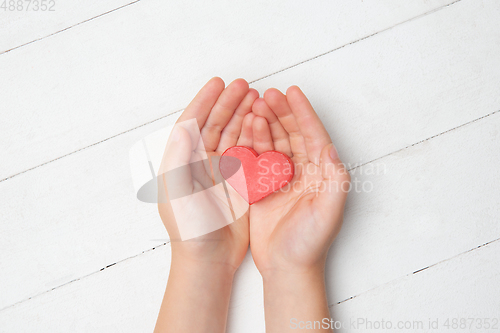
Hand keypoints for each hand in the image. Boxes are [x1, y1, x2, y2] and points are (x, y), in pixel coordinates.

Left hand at [155, 77, 257, 332]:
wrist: (208, 258)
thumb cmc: (189, 229)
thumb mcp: (178, 193)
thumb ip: (178, 159)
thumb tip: (183, 126)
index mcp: (183, 161)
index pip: (193, 123)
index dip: (204, 101)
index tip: (218, 83)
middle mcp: (201, 162)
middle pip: (215, 124)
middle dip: (228, 103)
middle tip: (244, 84)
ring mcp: (222, 171)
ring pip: (233, 134)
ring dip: (243, 115)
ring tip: (257, 96)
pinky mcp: (240, 181)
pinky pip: (249, 152)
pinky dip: (255, 136)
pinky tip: (264, 123)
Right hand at [249, 86, 349, 331]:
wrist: (287, 268)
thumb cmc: (310, 244)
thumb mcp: (329, 212)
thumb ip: (334, 180)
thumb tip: (331, 148)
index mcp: (322, 174)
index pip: (314, 136)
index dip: (303, 112)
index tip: (292, 92)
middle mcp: (304, 172)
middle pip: (293, 133)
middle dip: (281, 112)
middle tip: (267, 94)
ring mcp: (283, 178)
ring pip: (275, 142)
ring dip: (265, 123)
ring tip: (254, 106)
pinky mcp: (265, 187)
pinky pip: (259, 158)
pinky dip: (253, 142)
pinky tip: (245, 129)